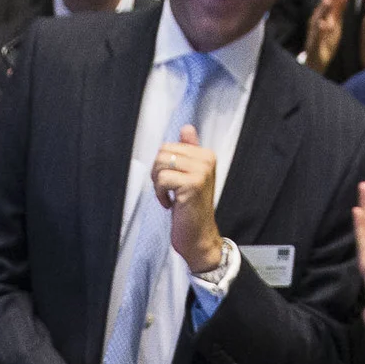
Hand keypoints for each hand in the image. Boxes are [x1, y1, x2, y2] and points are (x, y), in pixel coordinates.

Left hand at [154, 126, 223, 271]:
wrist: (199, 236)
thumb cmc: (191, 208)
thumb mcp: (190, 176)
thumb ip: (189, 151)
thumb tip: (187, 128)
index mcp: (206, 154)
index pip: (169, 146)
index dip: (162, 165)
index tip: (171, 182)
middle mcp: (206, 160)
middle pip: (163, 152)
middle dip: (157, 172)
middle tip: (167, 190)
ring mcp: (201, 171)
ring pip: (161, 163)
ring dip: (158, 183)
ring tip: (168, 196)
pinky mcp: (192, 184)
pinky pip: (162, 179)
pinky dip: (160, 194)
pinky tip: (170, 204)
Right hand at [304, 0, 350, 70]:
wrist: (315, 62)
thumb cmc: (325, 40)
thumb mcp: (335, 22)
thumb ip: (339, 7)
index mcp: (324, 16)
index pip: (331, 2)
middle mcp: (318, 22)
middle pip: (323, 7)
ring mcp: (315, 33)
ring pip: (318, 19)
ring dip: (323, 10)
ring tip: (328, 0)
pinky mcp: (314, 45)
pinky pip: (317, 37)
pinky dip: (320, 30)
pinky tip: (324, 25)